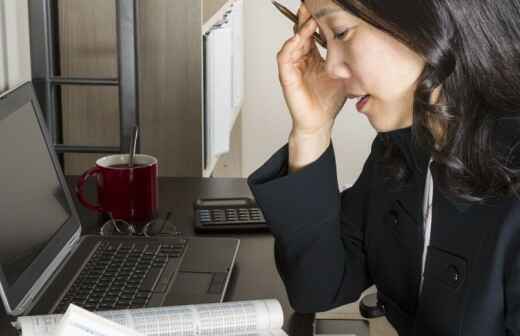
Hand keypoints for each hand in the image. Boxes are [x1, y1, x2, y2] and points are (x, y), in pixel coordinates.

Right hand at [276, 4, 346, 135]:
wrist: (320, 123)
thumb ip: (346, 59)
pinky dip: (290, 46)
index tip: (322, 7)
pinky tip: (298, 38)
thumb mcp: (343, 74)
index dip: (315, 19)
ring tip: (308, 18)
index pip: (311, 33)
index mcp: (312, 58)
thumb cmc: (329, 102)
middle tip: (310, 4)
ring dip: (299, 29)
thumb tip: (362, 43)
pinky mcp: (287, 78)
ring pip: (291, 42)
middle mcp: (301, 61)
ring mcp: (293, 69)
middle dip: (305, 18)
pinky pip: (284, 58)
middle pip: (299, 33)